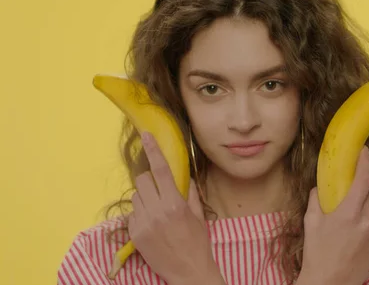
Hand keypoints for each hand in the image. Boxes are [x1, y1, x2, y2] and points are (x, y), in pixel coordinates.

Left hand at [128, 132, 223, 284]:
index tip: (146, 135)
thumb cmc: (198, 243)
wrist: (189, 272)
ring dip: (145, 197)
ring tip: (157, 210)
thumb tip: (185, 177)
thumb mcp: (199, 216)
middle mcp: (157, 211)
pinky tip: (152, 225)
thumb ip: (191, 194)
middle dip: (149, 180)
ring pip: (136, 196)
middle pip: (142, 180)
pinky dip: (141, 214)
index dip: (153, 150)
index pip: (160, 171)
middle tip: (159, 189)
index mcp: (175, 204)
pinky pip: (132, 214)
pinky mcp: (135, 235)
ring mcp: (143, 224)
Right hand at [298, 146, 368, 284]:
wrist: (330, 284)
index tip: (364, 150)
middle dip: (360, 185)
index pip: (364, 180)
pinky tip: (354, 229)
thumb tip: (320, 188)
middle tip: (350, 182)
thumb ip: (316, 200)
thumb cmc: (316, 254)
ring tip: (348, 213)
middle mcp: (367, 221)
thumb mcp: (311, 222)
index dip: (365, 162)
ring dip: (363, 204)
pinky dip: (367, 220)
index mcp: (349, 213)